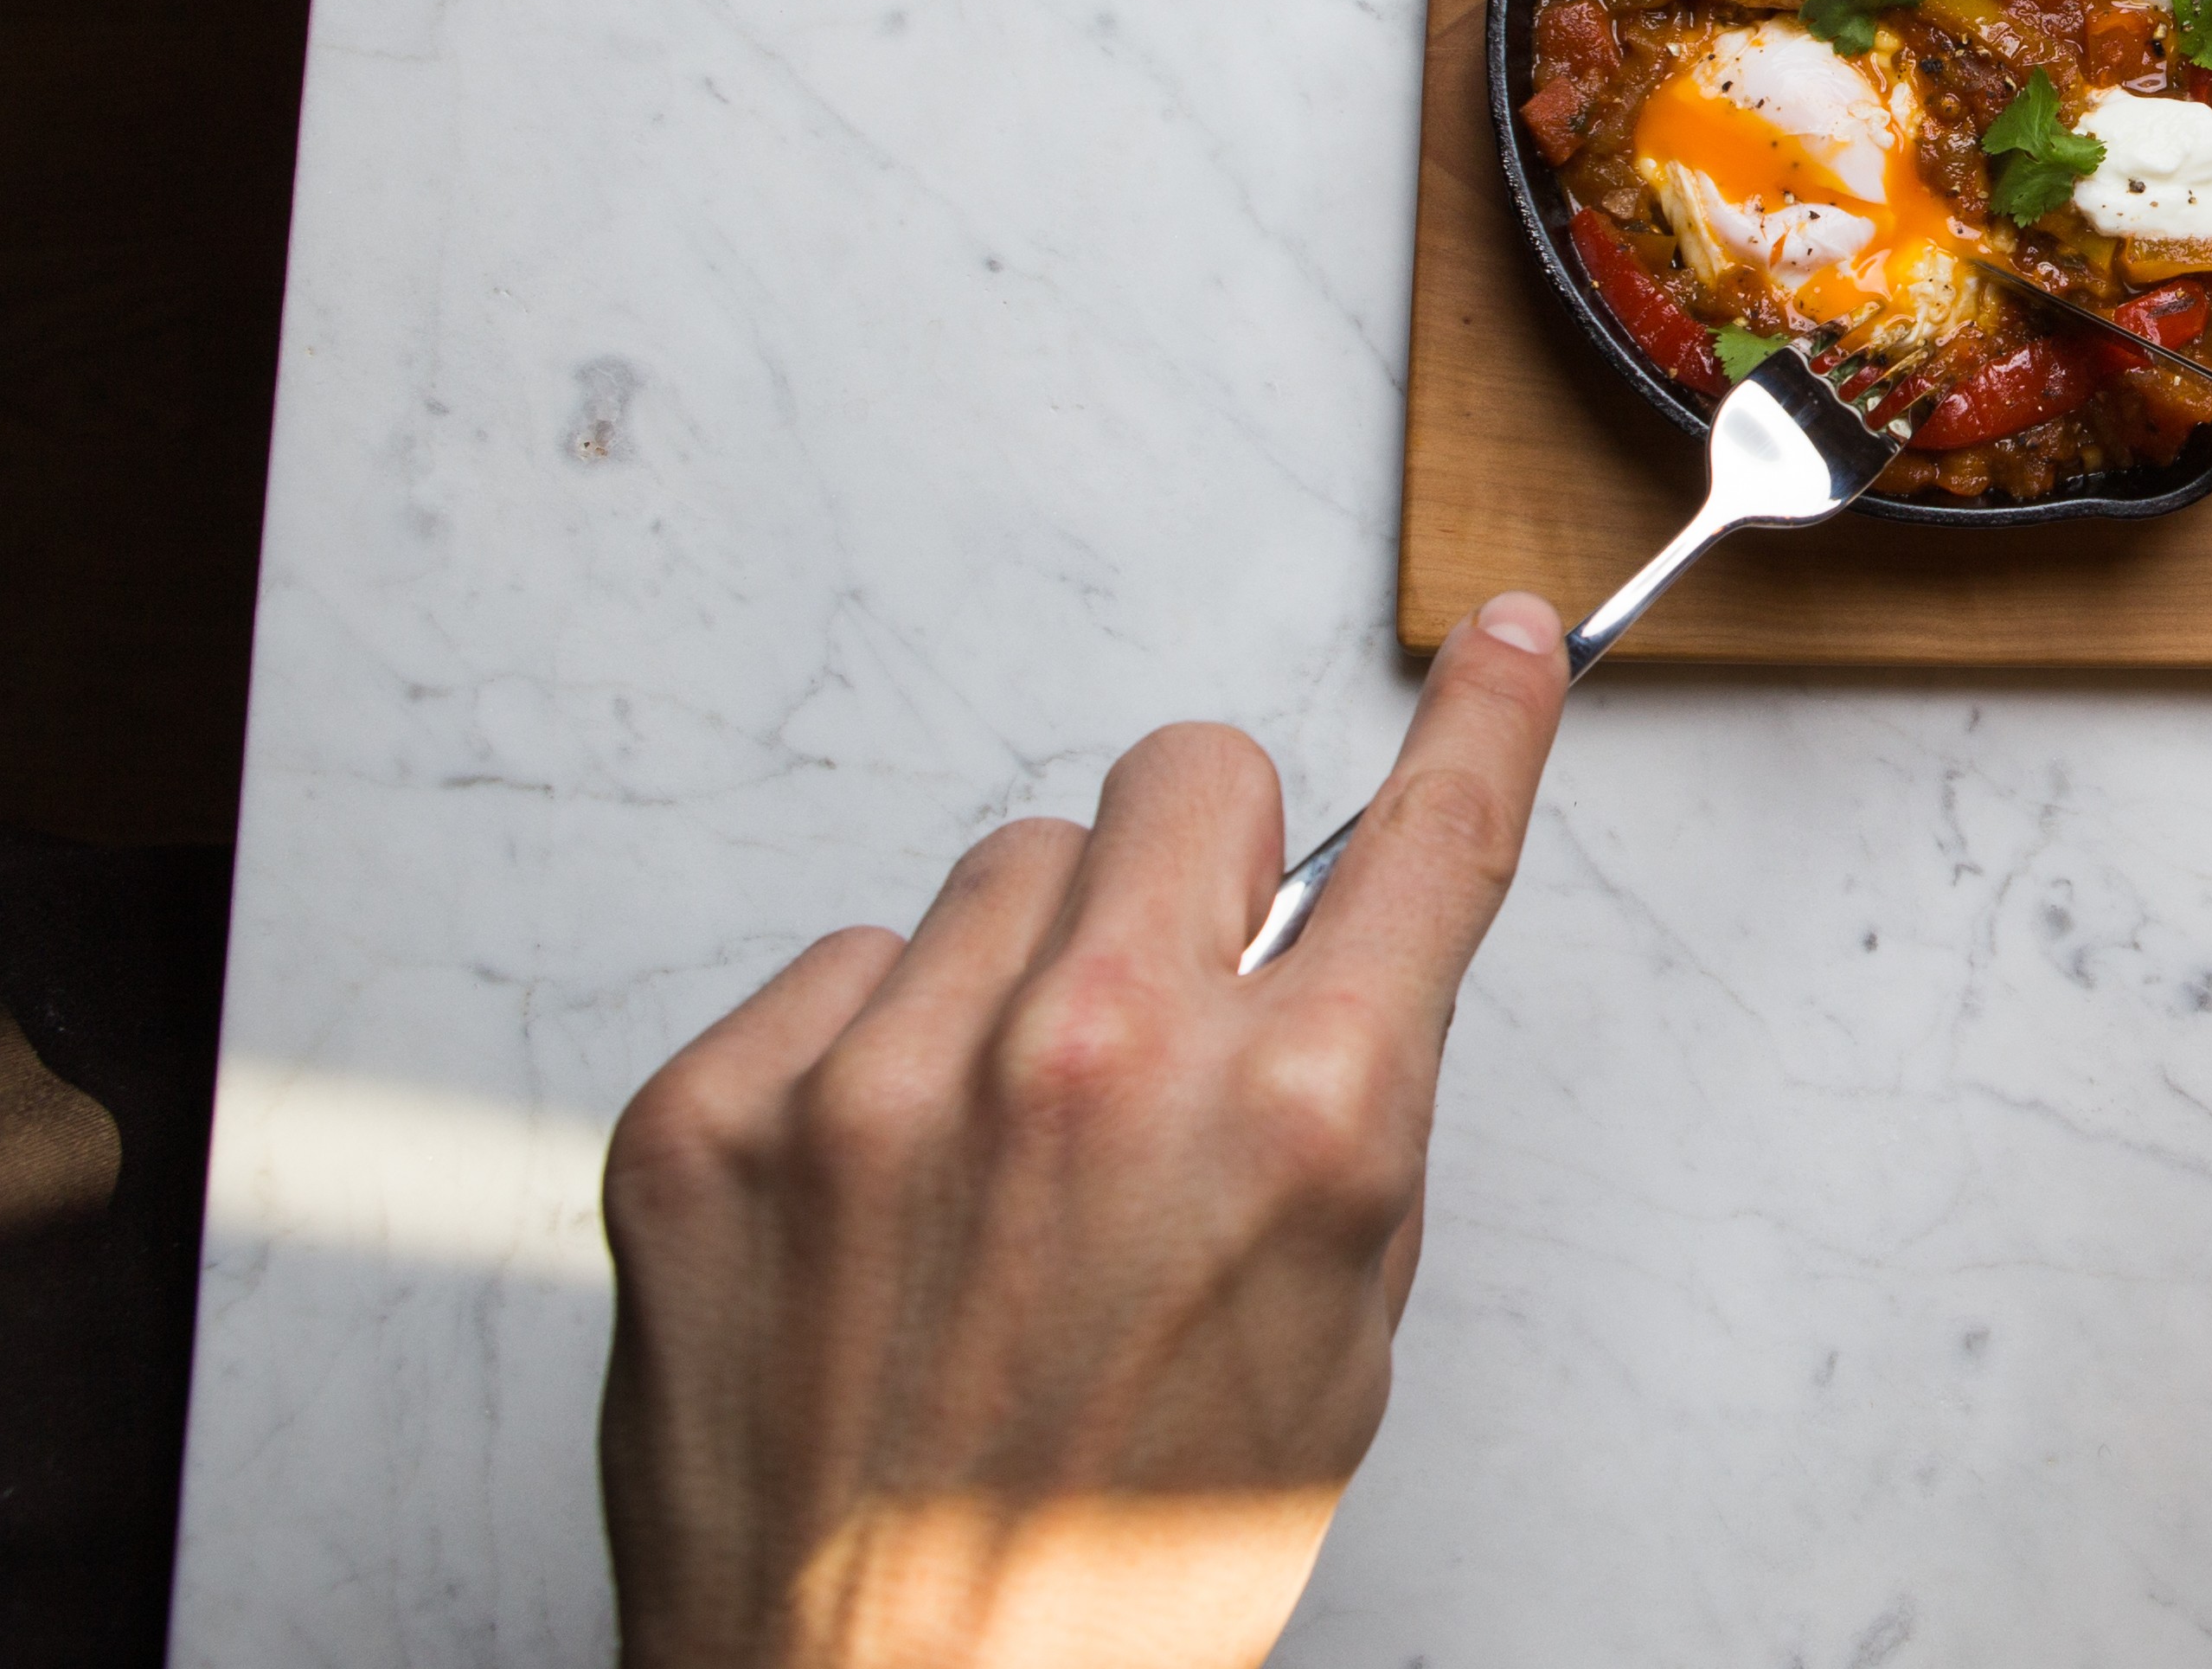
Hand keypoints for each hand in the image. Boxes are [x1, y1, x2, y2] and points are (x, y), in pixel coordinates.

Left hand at [598, 597, 1571, 1668]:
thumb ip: (1345, 1112)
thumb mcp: (1334, 1340)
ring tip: (998, 1172)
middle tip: (1171, 1003)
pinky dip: (865, 1064)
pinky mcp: (710, 1122)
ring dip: (1019, 979)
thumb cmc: (1119, 1571)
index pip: (1432, 840)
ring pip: (996, 874)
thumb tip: (1339, 942)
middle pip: (1181, 781)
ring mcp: (880, 1086)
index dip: (1486, 721)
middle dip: (1196, 872)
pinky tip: (878, 1216)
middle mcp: (1093, 1067)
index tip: (1501, 641)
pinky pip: (833, 974)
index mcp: (1296, 1126)